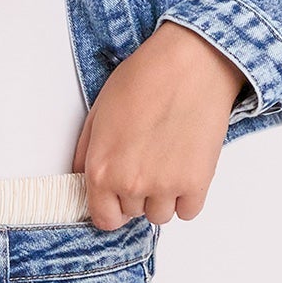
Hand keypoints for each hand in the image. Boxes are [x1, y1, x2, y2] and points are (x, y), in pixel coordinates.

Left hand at [71, 21, 247, 228]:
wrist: (189, 64)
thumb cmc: (145, 79)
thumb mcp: (98, 113)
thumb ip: (88, 153)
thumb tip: (85, 179)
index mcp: (101, 169)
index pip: (104, 218)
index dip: (110, 207)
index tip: (118, 198)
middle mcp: (130, 184)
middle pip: (133, 214)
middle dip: (137, 194)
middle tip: (146, 161)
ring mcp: (165, 186)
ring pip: (161, 215)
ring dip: (163, 197)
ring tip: (166, 161)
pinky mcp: (196, 183)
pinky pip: (189, 211)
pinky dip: (187, 195)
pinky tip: (184, 167)